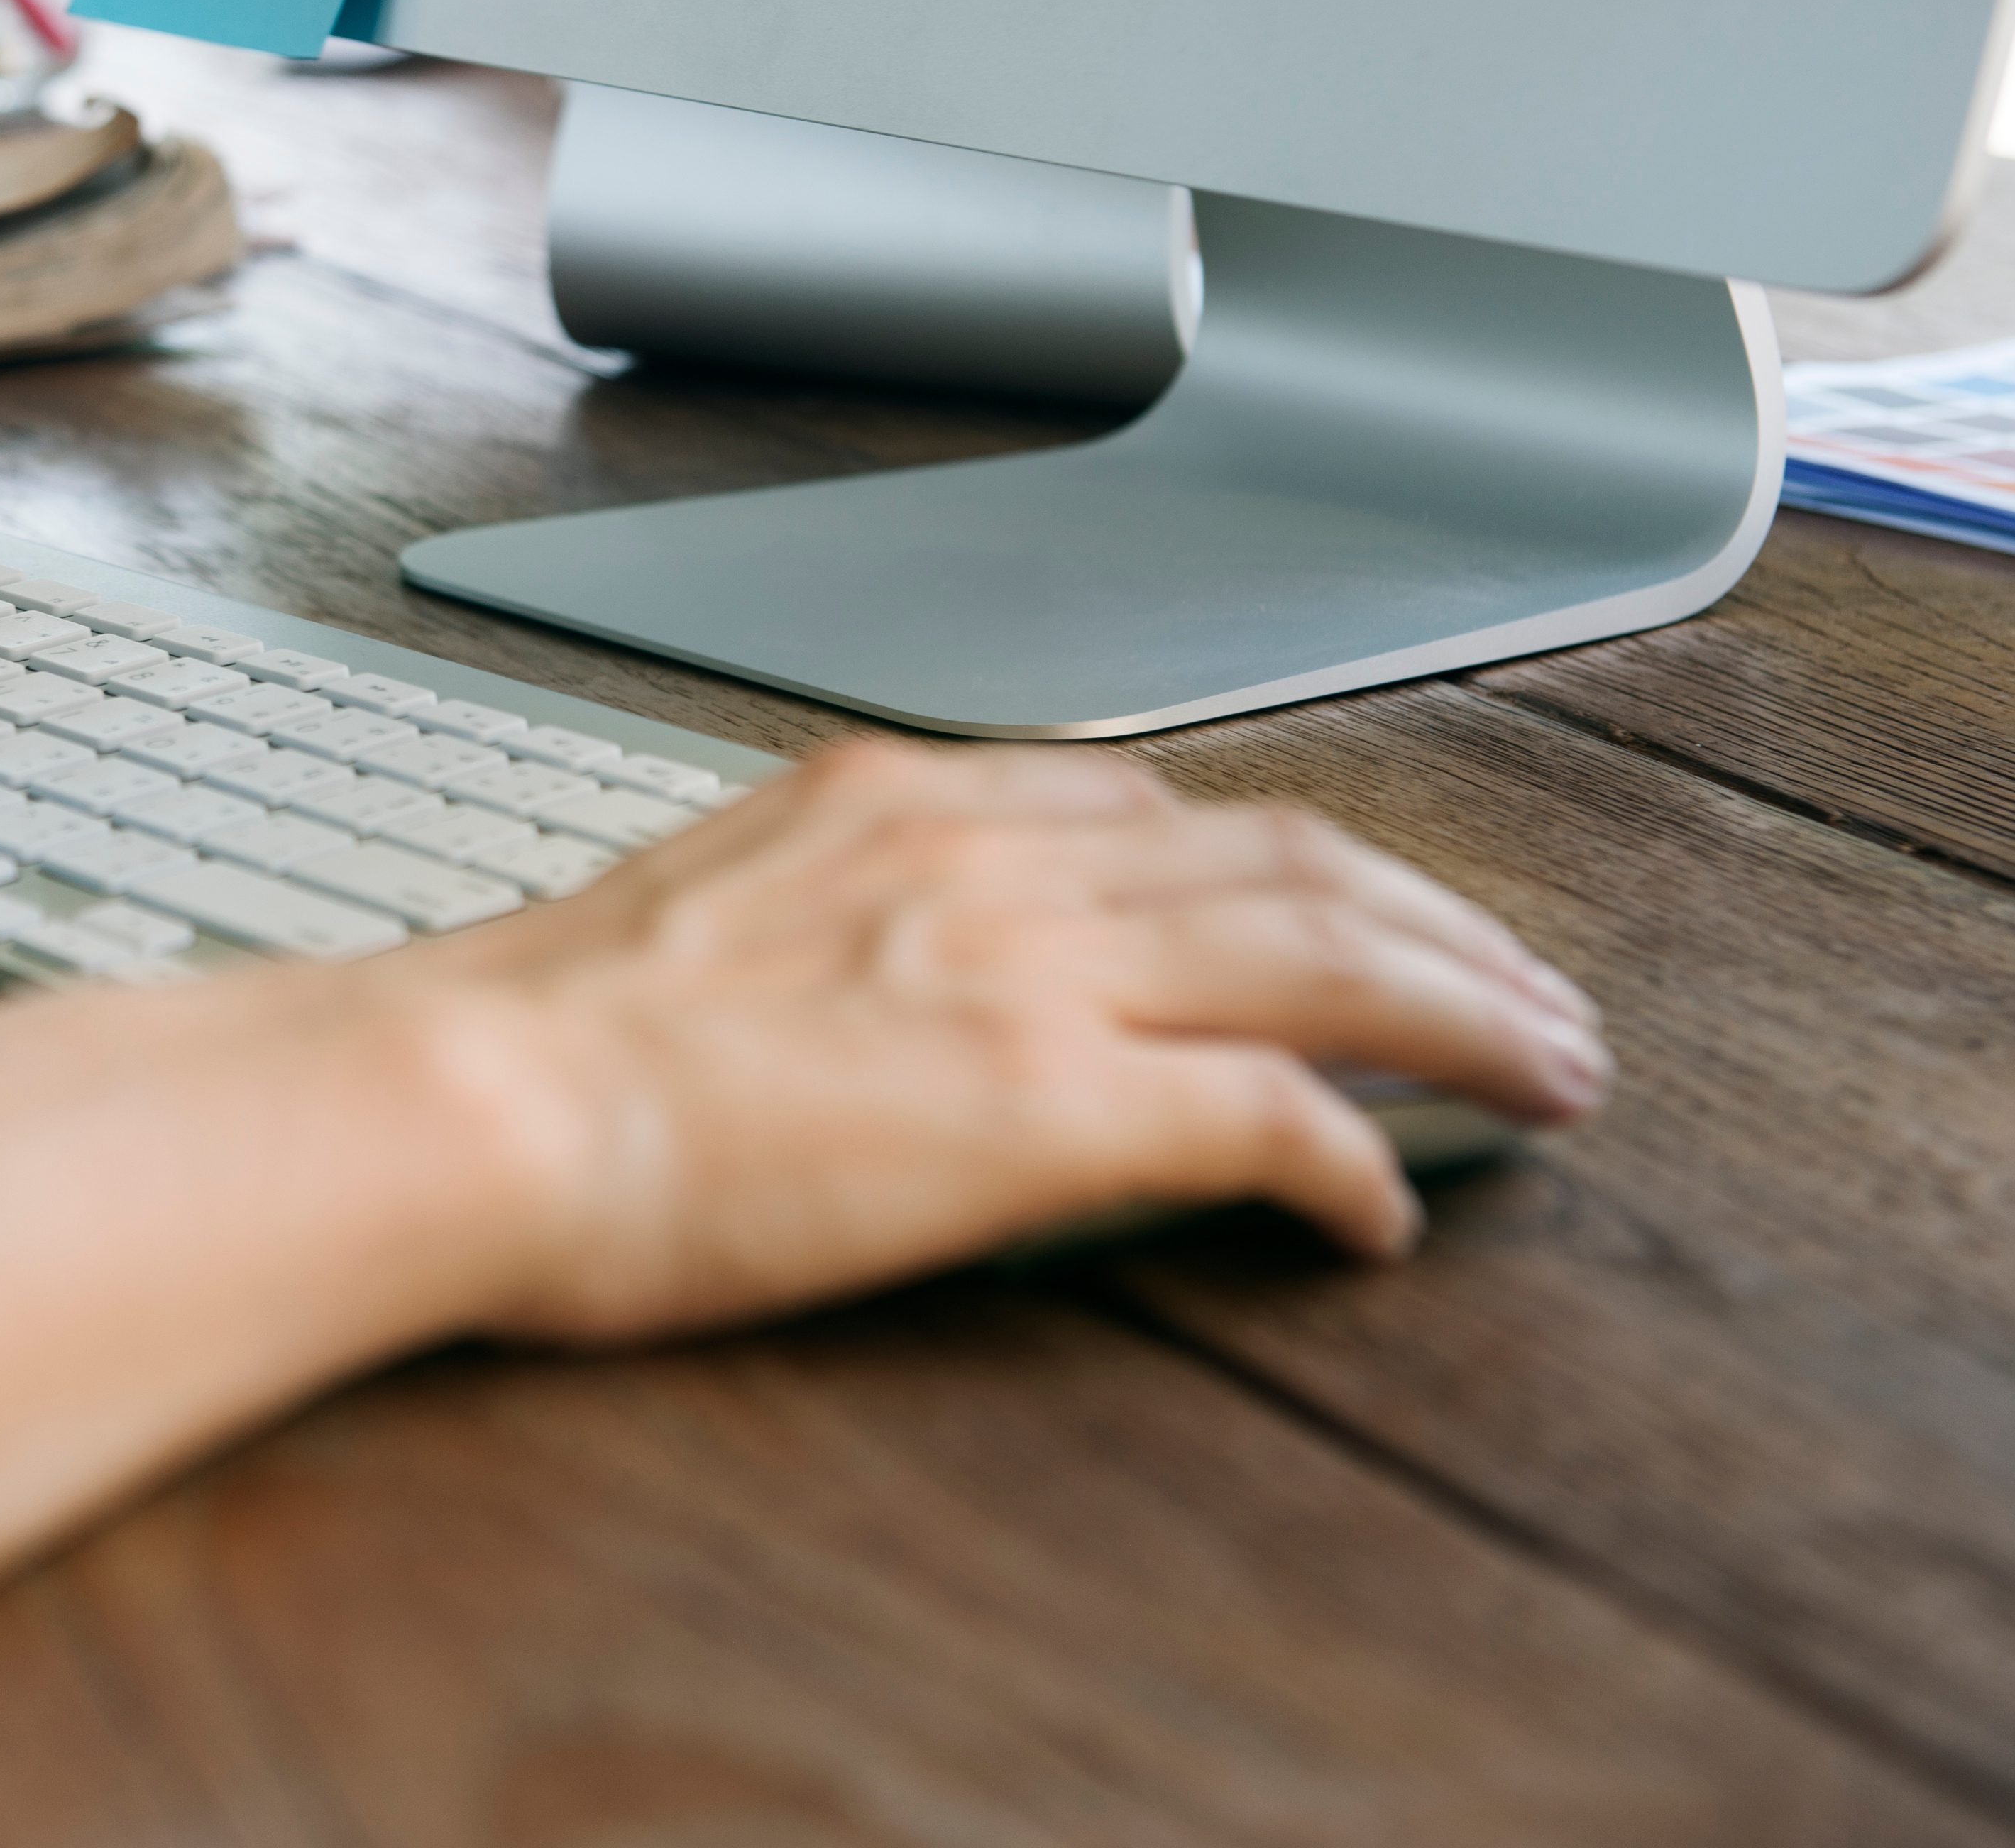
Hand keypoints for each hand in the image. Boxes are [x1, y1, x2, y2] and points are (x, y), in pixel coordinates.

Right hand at [400, 736, 1607, 1338]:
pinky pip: (1273, 1114)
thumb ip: (815, 918)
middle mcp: (982, 849)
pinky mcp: (1044, 1102)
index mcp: (892, 797)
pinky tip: (1385, 1216)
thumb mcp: (696, 920)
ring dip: (1467, 1011)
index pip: (1151, 803)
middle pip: (1286, 855)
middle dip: (1435, 918)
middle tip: (1529, 989)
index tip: (1345, 907)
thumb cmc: (531, 1042)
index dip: (1283, 860)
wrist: (463, 1094)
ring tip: (1551, 1072)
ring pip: (1328, 951)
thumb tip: (858, 991)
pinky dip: (1356, 1158)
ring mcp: (1023, 967)